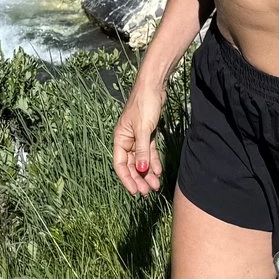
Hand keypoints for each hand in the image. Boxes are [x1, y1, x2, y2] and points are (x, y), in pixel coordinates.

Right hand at [112, 80, 165, 196]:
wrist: (154, 87)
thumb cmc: (144, 104)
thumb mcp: (143, 129)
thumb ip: (142, 150)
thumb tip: (142, 170)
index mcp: (120, 139)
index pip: (120, 164)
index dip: (127, 179)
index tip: (135, 191)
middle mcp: (127, 140)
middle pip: (131, 165)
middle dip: (139, 179)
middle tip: (147, 192)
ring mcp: (137, 138)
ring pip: (141, 160)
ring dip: (147, 173)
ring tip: (155, 186)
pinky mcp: (148, 134)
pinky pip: (149, 152)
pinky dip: (153, 162)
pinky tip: (158, 172)